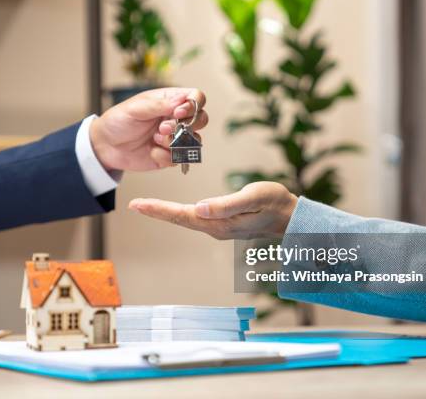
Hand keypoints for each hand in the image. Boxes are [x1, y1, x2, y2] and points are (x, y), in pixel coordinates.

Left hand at [90, 87, 206, 170]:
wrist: (106, 146)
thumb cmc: (118, 121)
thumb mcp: (135, 108)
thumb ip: (158, 105)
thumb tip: (181, 101)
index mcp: (169, 101)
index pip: (196, 97)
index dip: (193, 105)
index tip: (177, 113)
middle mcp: (176, 118)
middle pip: (202, 119)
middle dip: (187, 126)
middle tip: (163, 128)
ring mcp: (175, 137)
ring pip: (194, 141)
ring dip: (176, 142)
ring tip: (155, 140)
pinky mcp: (170, 155)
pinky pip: (180, 158)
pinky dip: (165, 157)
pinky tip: (152, 152)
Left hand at [128, 182, 297, 239]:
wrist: (291, 218)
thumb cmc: (275, 204)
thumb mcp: (252, 197)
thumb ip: (226, 204)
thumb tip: (199, 208)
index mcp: (219, 223)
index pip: (182, 216)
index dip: (159, 210)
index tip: (137, 205)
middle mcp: (215, 228)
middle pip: (180, 219)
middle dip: (157, 211)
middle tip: (134, 205)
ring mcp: (219, 228)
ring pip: (187, 219)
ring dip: (167, 213)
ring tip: (148, 206)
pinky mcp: (224, 223)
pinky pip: (196, 219)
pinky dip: (181, 213)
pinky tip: (175, 210)